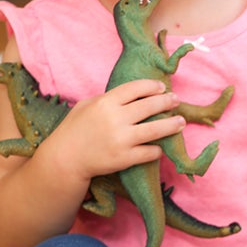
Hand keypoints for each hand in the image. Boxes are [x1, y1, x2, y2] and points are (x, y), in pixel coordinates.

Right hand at [41, 79, 184, 183]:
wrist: (65, 160)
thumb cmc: (74, 129)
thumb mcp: (87, 105)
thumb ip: (109, 98)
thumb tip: (133, 93)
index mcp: (106, 102)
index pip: (137, 88)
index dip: (152, 86)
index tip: (161, 87)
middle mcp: (116, 119)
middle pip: (150, 106)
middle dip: (167, 102)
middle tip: (176, 100)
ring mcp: (121, 140)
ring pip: (156, 129)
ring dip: (172, 125)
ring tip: (181, 122)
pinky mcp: (124, 159)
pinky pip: (149, 152)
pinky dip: (158, 149)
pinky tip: (161, 146)